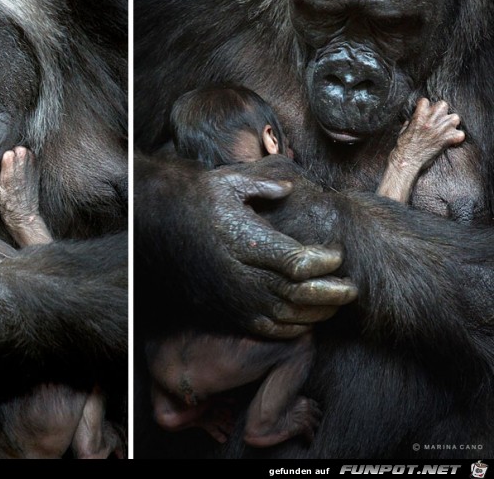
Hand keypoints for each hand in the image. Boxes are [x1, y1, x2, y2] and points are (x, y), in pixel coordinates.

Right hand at [200, 160, 356, 336]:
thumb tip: (291, 188)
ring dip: (318, 313)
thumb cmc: (196, 200)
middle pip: (299, 293)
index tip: (337, 253)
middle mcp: (242, 273)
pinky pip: (268, 328)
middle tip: (352, 288)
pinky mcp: (229, 309)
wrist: (158, 225)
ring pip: (287, 316)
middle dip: (332, 293)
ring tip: (337, 303)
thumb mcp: (227, 182)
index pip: (297, 261)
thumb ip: (265, 185)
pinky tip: (308, 318)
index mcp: (245, 240)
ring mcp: (235, 295)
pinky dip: (294, 328)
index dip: (324, 261)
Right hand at [392, 98, 464, 170]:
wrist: (406, 161)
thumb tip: (414, 120)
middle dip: (440, 112)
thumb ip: (411, 122)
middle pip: (443, 105)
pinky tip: (450, 141)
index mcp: (418, 116)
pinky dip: (457, 138)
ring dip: (450, 123)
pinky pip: (460, 135)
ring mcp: (440, 130)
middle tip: (436, 120)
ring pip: (455, 118)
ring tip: (445, 130)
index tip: (424, 112)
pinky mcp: (446, 140)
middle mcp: (431, 120)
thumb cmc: (402, 147)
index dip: (424, 107)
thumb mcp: (403, 130)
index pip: (425, 101)